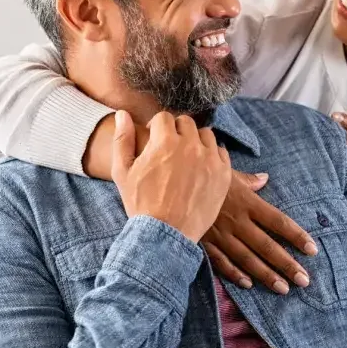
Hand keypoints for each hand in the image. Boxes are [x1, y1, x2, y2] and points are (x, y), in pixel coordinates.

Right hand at [111, 110, 230, 242]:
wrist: (165, 233)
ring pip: (206, 135)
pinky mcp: (224, 174)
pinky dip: (211, 156)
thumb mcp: (122, 171)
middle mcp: (190, 145)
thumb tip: (122, 114)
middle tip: (170, 149)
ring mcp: (209, 159)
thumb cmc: (140, 203)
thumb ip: (122, 139)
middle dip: (176, 131)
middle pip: (186, 123)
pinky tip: (201, 168)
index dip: (156, 127)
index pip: (164, 117)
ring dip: (196, 141)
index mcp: (164, 141)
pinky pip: (221, 152)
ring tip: (187, 157)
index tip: (154, 140)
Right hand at [202, 172, 318, 294]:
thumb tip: (264, 179)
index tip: (312, 249)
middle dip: (287, 264)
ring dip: (266, 275)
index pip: (278, 221)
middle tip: (304, 280)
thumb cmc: (201, 174)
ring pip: (247, 259)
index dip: (296, 236)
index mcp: (247, 202)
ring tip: (283, 289)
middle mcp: (237, 221)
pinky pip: (222, 262)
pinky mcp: (204, 243)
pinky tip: (249, 284)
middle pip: (267, 246)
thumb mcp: (227, 173)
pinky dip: (235, 274)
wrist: (170, 184)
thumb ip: (248, 180)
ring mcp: (220, 234)